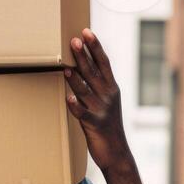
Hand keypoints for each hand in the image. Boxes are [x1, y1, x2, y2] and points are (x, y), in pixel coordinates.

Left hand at [65, 29, 130, 173]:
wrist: (117, 152)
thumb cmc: (108, 125)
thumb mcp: (107, 102)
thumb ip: (97, 85)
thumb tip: (83, 66)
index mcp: (112, 88)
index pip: (104, 63)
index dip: (95, 47)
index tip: (87, 31)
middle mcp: (108, 96)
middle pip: (93, 72)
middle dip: (83, 55)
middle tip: (73, 40)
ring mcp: (101, 110)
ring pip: (85, 91)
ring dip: (75, 79)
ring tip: (66, 67)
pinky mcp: (93, 125)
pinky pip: (82, 114)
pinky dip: (76, 106)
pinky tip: (68, 99)